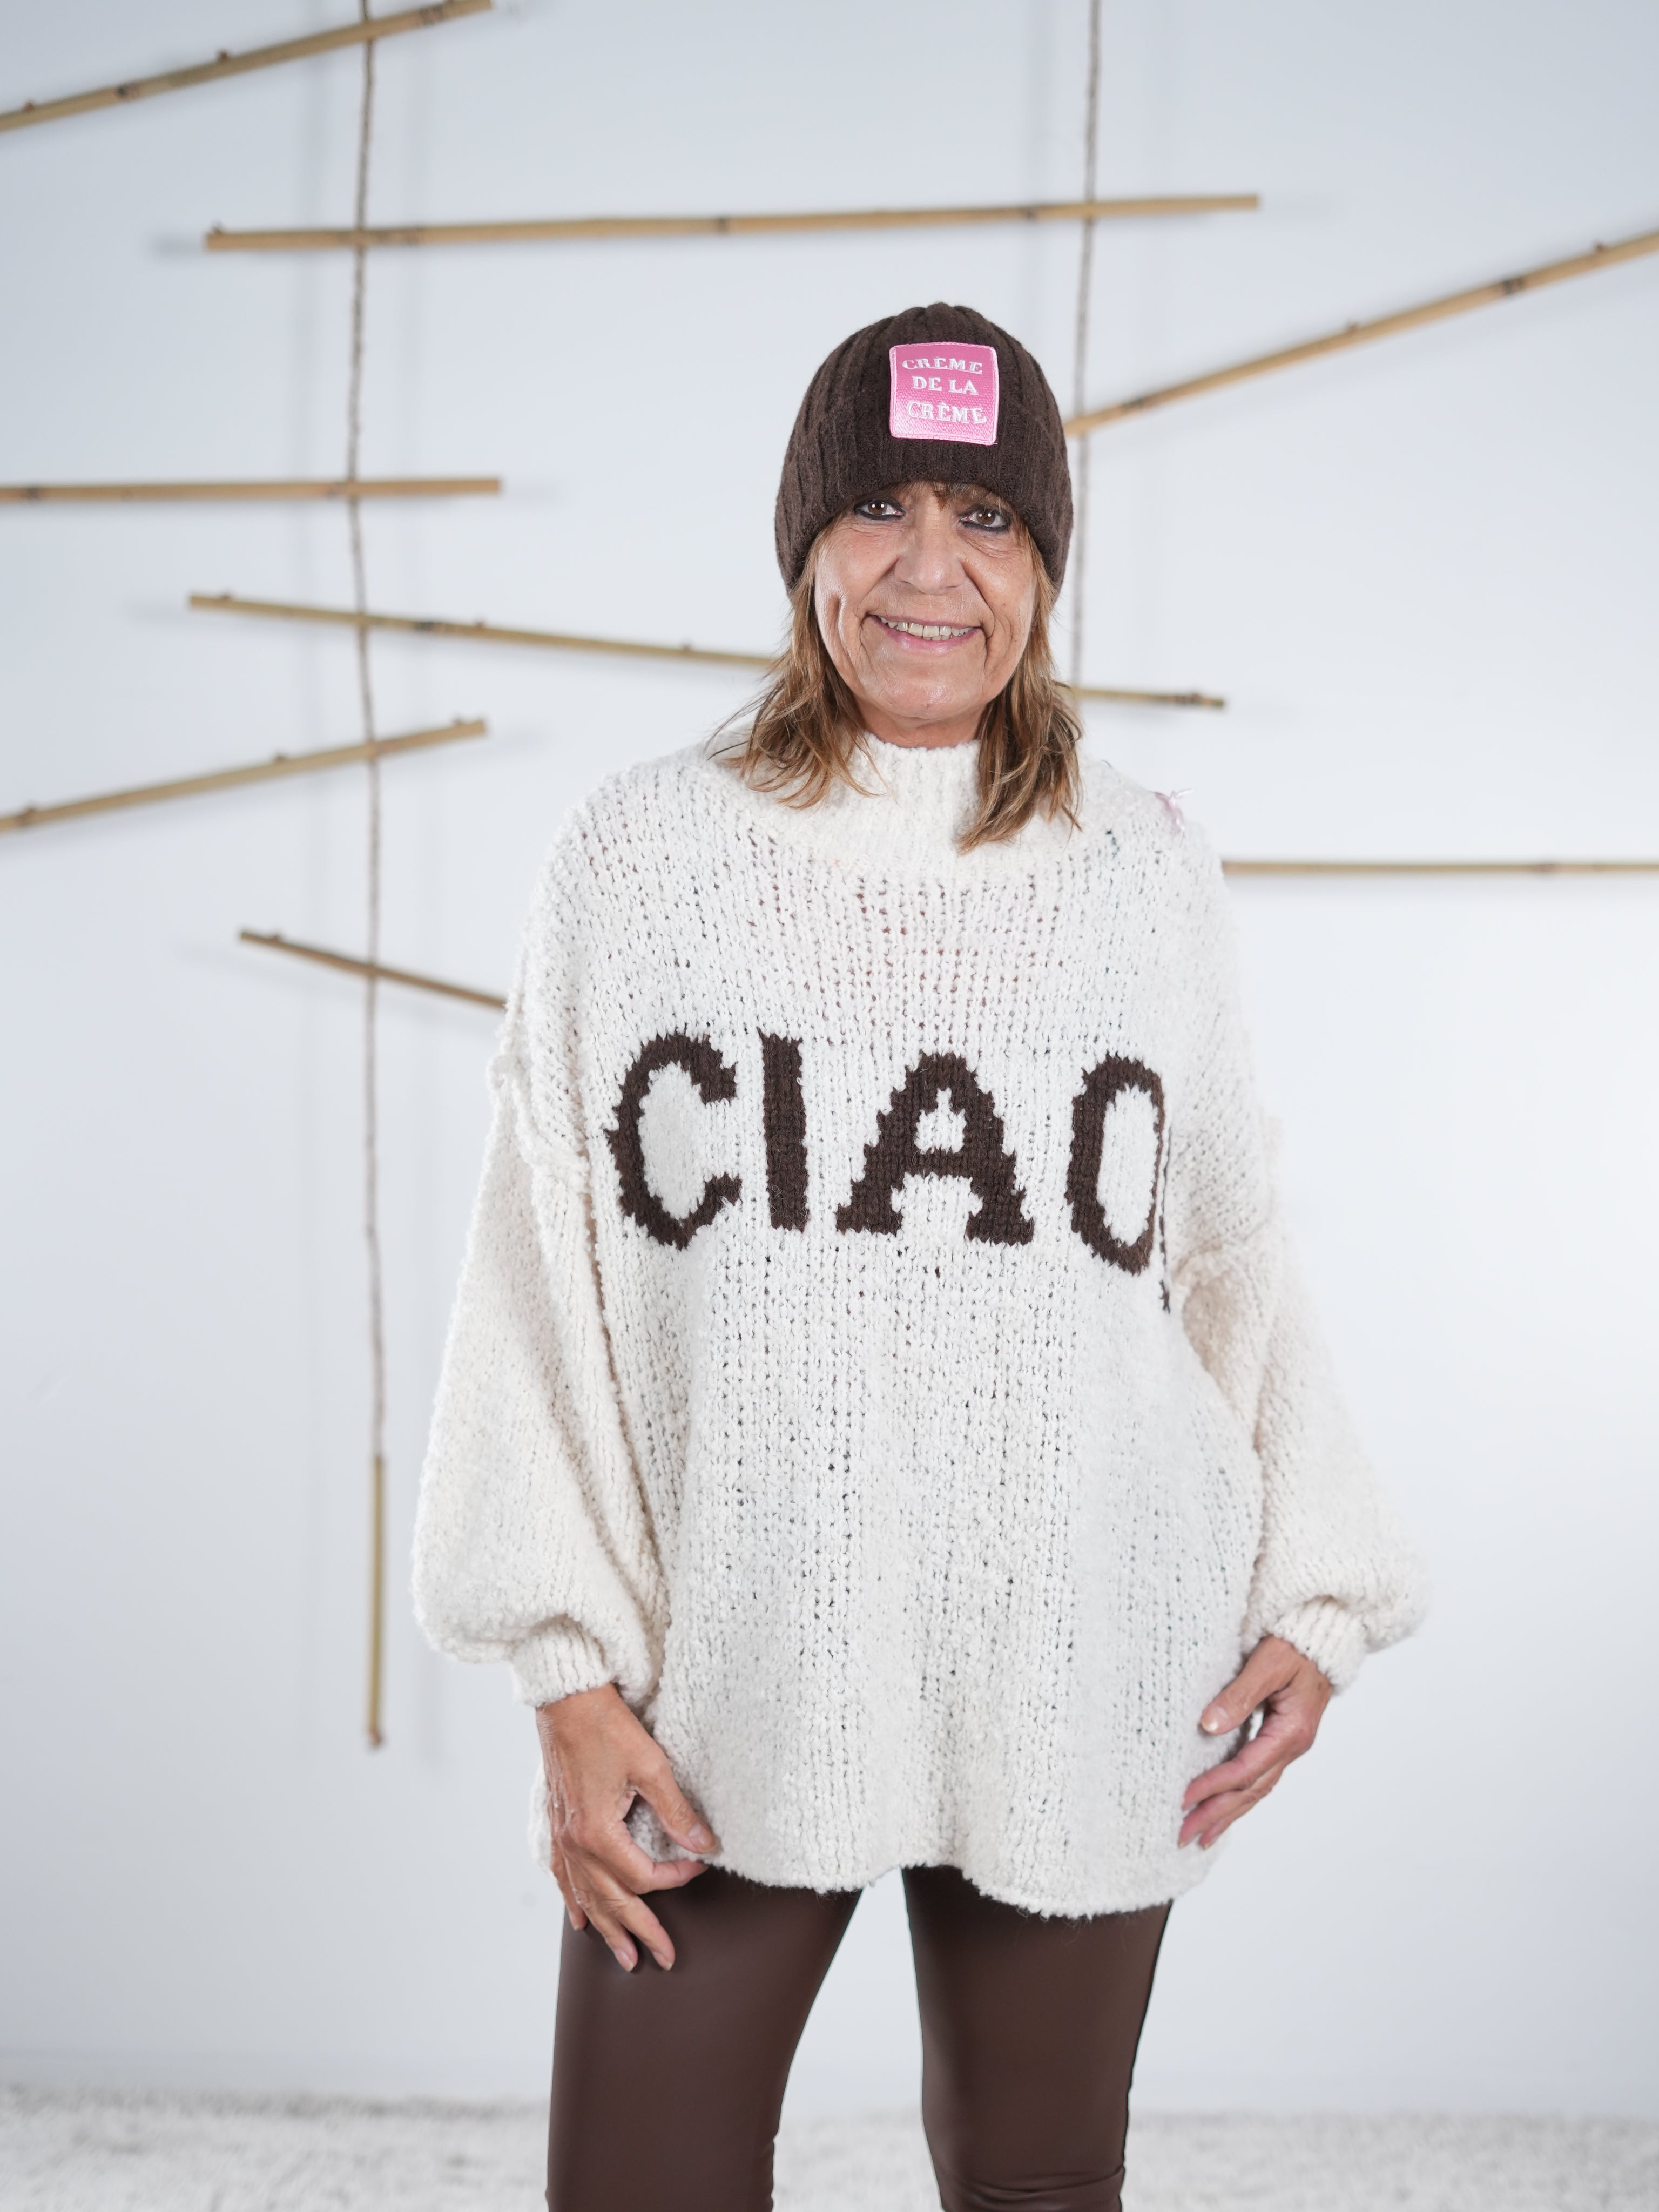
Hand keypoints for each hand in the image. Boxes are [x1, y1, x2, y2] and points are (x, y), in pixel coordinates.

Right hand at [537, 1683, 719, 1971]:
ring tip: (624, 1956)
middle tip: (662, 1959)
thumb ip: (677, 1812)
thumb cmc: (606, 1726)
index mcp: (598, 1834)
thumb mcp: (651, 1766)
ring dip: (607, 1928)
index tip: (699, 1867)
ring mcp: (561, 1837)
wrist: (566, 1698)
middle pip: (612, 1901)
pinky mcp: (556, 1825)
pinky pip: (562, 1877)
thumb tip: (706, 1845)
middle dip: (639, 1932)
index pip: (644, 1876)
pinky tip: (580, 1921)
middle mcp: (575, 1844)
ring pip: (585, 1898)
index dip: (676, 1877)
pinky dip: (573, 1901)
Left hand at [1180, 1634, 1331, 1850]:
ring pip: (1257, 1789)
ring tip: (1200, 1836)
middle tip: (1184, 1834)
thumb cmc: (1295, 1645)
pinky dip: (1241, 1797)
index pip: (1246, 1769)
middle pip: (1251, 1790)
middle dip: (1217, 1814)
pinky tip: (1225, 1808)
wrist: (1322, 1637)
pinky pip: (1260, 1777)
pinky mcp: (1283, 1741)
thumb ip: (1239, 1695)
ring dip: (1228, 1813)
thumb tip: (1208, 1726)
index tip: (1184, 1798)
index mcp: (1291, 1732)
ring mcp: (1290, 1746)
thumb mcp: (1267, 1664)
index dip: (1214, 1786)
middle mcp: (1293, 1746)